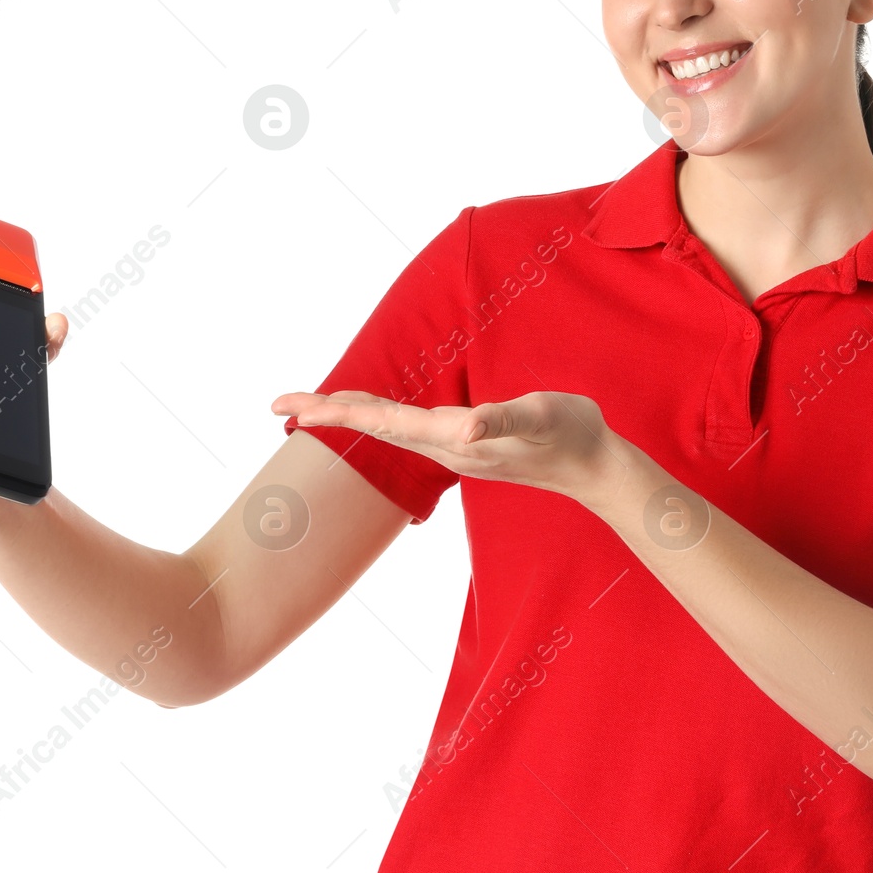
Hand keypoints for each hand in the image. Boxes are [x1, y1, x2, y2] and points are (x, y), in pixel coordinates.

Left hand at [269, 388, 627, 502]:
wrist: (594, 468)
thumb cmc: (571, 435)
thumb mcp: (543, 417)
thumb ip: (503, 419)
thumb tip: (466, 427)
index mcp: (453, 437)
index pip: (380, 421)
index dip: (335, 412)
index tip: (292, 407)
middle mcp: (445, 446)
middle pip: (373, 427)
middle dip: (325, 414)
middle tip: (277, 403)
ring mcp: (453, 449)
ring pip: (387, 429)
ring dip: (349, 416)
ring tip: (311, 407)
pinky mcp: (464, 445)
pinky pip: (407, 430)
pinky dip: (378, 419)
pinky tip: (373, 415)